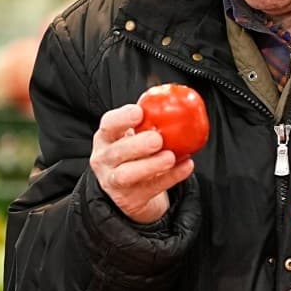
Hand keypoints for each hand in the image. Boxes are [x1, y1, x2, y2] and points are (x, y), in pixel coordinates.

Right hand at [90, 102, 193, 224]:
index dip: (121, 118)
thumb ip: (148, 117)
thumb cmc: (134, 154)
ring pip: (127, 175)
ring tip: (170, 157)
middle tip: (157, 139)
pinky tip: (186, 166)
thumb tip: (168, 90)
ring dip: (150, 165)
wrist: (129, 192)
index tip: (138, 112)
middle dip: (136, 145)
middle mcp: (104, 159)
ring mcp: (114, 182)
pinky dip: (171, 178)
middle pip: (116, 152)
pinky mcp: (129, 200)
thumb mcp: (134, 134)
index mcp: (106, 138)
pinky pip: (151, 189)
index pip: (108, 125)